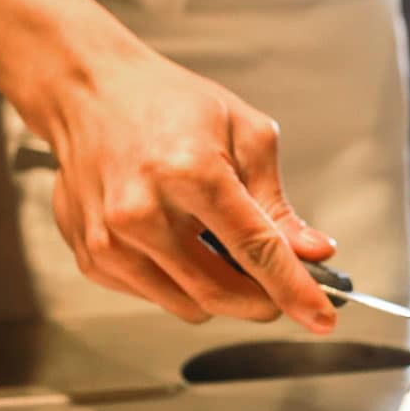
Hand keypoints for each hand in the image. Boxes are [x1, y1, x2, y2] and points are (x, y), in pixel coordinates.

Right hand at [20, 49, 337, 330]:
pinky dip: (182, 282)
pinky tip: (179, 241)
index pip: (254, 251)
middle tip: (283, 286)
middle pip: (221, 292)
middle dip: (264, 300)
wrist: (88, 92)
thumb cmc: (166, 103)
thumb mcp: (244, 134)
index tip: (322, 317)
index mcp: (188, 173)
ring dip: (223, 293)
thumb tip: (311, 253)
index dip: (295, 290)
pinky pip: (156, 296)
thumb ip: (277, 203)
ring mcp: (110, 240)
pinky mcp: (92, 257)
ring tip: (222, 245)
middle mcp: (141, 212)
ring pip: (190, 305)